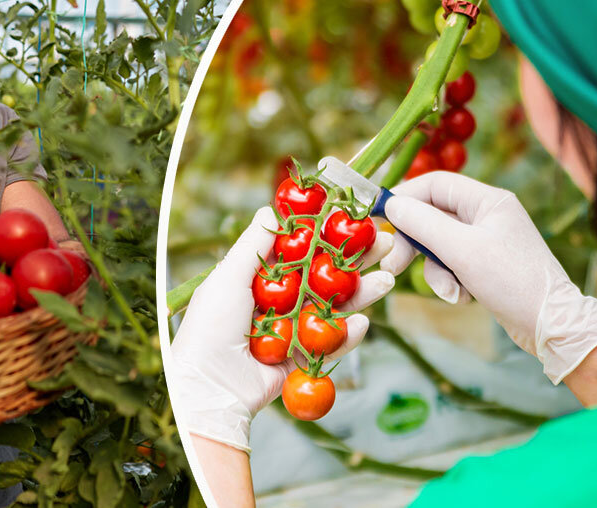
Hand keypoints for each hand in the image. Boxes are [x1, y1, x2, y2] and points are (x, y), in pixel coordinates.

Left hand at [169, 207, 394, 451]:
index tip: (352, 217)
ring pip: (334, 307)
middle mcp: (279, 301)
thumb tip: (270, 209)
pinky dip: (348, 334)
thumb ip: (254, 245)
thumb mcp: (228, 278)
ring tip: (386, 278)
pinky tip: (363, 321)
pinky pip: (330, 344)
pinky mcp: (303, 358)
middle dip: (355, 259)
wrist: (210, 386)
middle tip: (385, 241)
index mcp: (259, 278)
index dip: (326, 234)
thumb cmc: (210, 327)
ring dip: (362, 292)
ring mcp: (293, 329)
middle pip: (324, 275)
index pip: (300, 249)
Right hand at [379, 171, 596, 382]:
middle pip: (432, 216)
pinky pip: (452, 265)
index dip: (404, 198)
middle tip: (394, 265)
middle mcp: (487, 215)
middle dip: (413, 243)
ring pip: (438, 245)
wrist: (552, 326)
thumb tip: (392, 205)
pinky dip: (451, 282)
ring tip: (450, 291)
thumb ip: (423, 224)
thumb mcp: (462, 250)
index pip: (435, 184)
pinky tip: (464, 298)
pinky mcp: (485, 265)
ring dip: (435, 271)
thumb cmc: (513, 281)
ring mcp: (486, 241)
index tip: (379, 217)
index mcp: (488, 200)